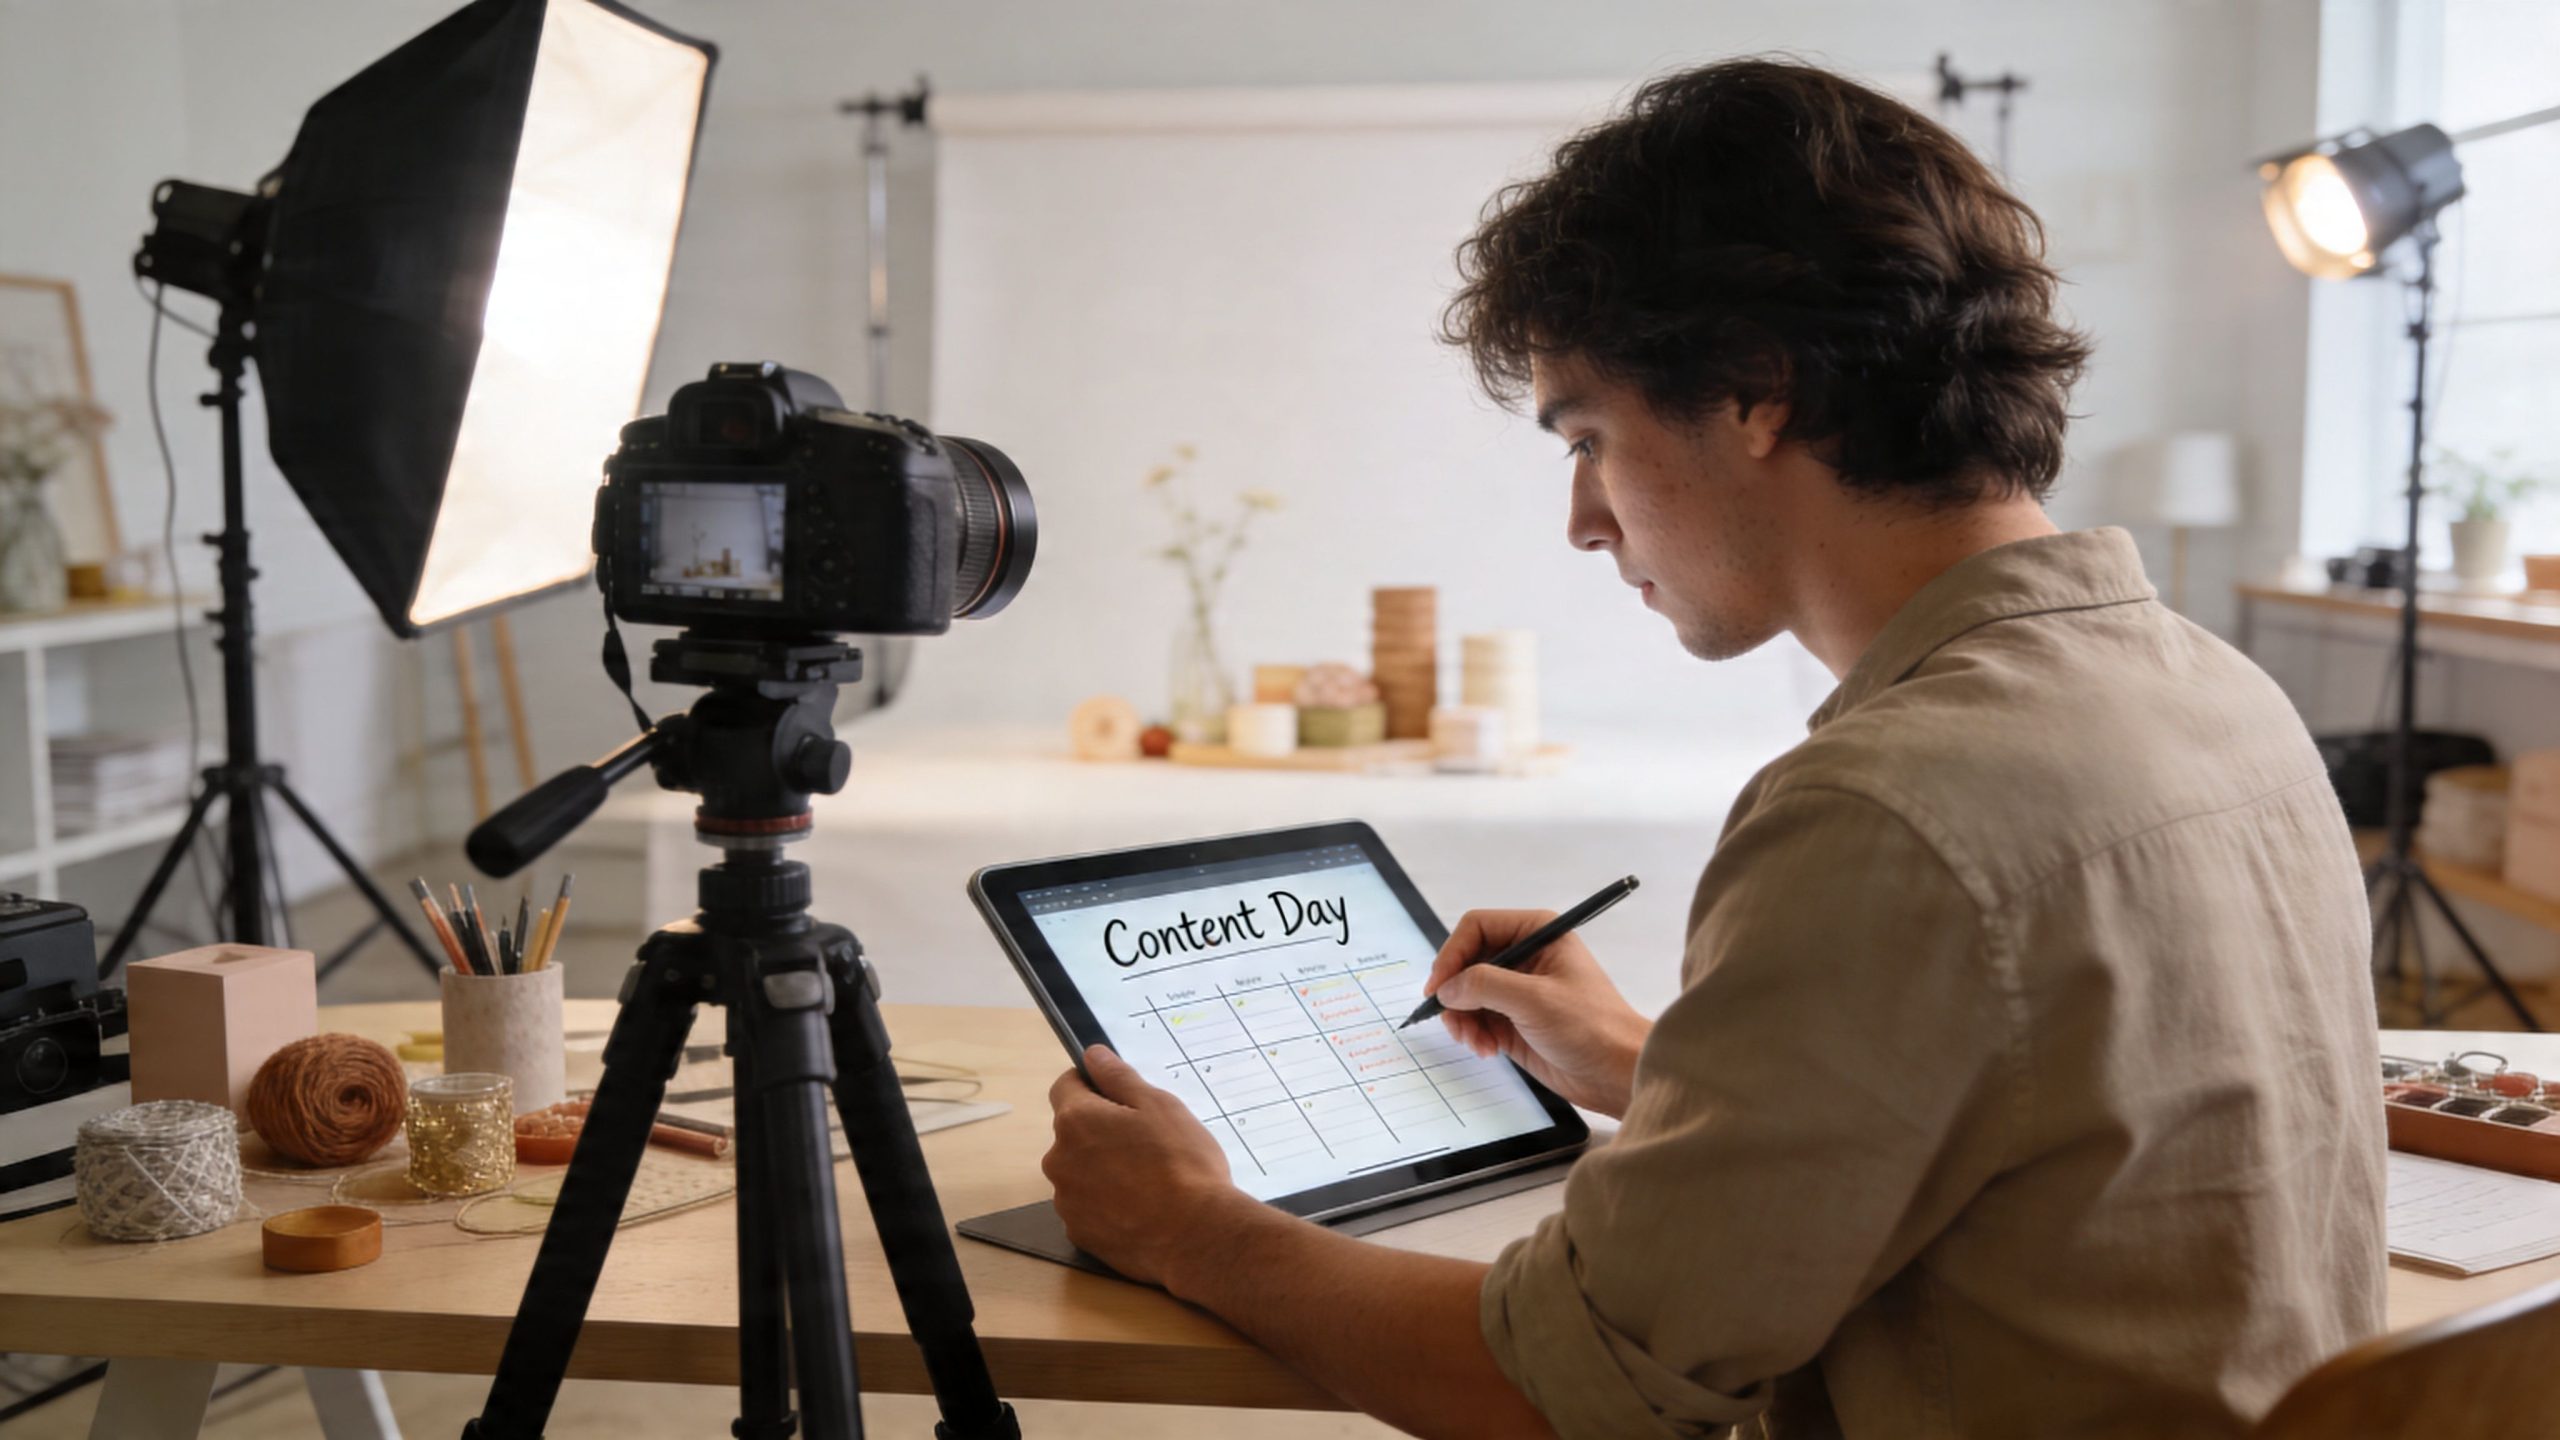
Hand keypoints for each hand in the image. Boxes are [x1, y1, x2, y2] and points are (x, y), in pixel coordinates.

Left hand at [1044, 1044, 1248, 1287]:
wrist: (1195, 1235)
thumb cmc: (1182, 1165)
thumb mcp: (1159, 1106)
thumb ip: (1119, 1077)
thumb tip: (1093, 1055)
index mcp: (1076, 1120)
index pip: (1065, 1086)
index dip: (1092, 1084)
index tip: (1118, 1095)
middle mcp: (1060, 1159)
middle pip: (1074, 1132)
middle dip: (1101, 1131)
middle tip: (1146, 1142)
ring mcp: (1066, 1200)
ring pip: (1080, 1171)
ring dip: (1103, 1169)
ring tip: (1147, 1180)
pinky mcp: (1079, 1233)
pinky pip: (1088, 1207)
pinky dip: (1107, 1204)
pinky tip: (1140, 1209)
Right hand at [1425, 909, 1650, 1118]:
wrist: (1617, 1073)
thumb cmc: (1592, 1026)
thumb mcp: (1534, 999)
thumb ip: (1484, 985)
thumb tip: (1446, 988)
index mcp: (1537, 932)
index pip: (1477, 927)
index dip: (1452, 954)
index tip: (1439, 987)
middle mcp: (1526, 956)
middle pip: (1467, 962)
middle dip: (1456, 993)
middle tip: (1453, 1020)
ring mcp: (1519, 989)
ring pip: (1467, 993)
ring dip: (1463, 1019)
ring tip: (1477, 1042)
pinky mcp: (1515, 1020)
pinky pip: (1477, 1019)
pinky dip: (1474, 1034)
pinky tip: (1487, 1049)